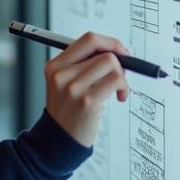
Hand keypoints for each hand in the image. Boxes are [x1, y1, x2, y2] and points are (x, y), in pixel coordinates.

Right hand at [44, 31, 130, 146]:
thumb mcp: (64, 83)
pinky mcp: (87, 102)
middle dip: (119, 63)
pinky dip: (124, 87)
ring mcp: (73, 88)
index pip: (88, 40)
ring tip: (118, 90)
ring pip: (111, 64)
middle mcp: (61, 75)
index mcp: (55, 66)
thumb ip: (83, 65)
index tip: (120, 51)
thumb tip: (114, 51)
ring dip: (122, 76)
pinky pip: (116, 80)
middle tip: (119, 76)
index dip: (109, 42)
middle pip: (103, 52)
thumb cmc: (67, 111)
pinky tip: (120, 96)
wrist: (59, 139)